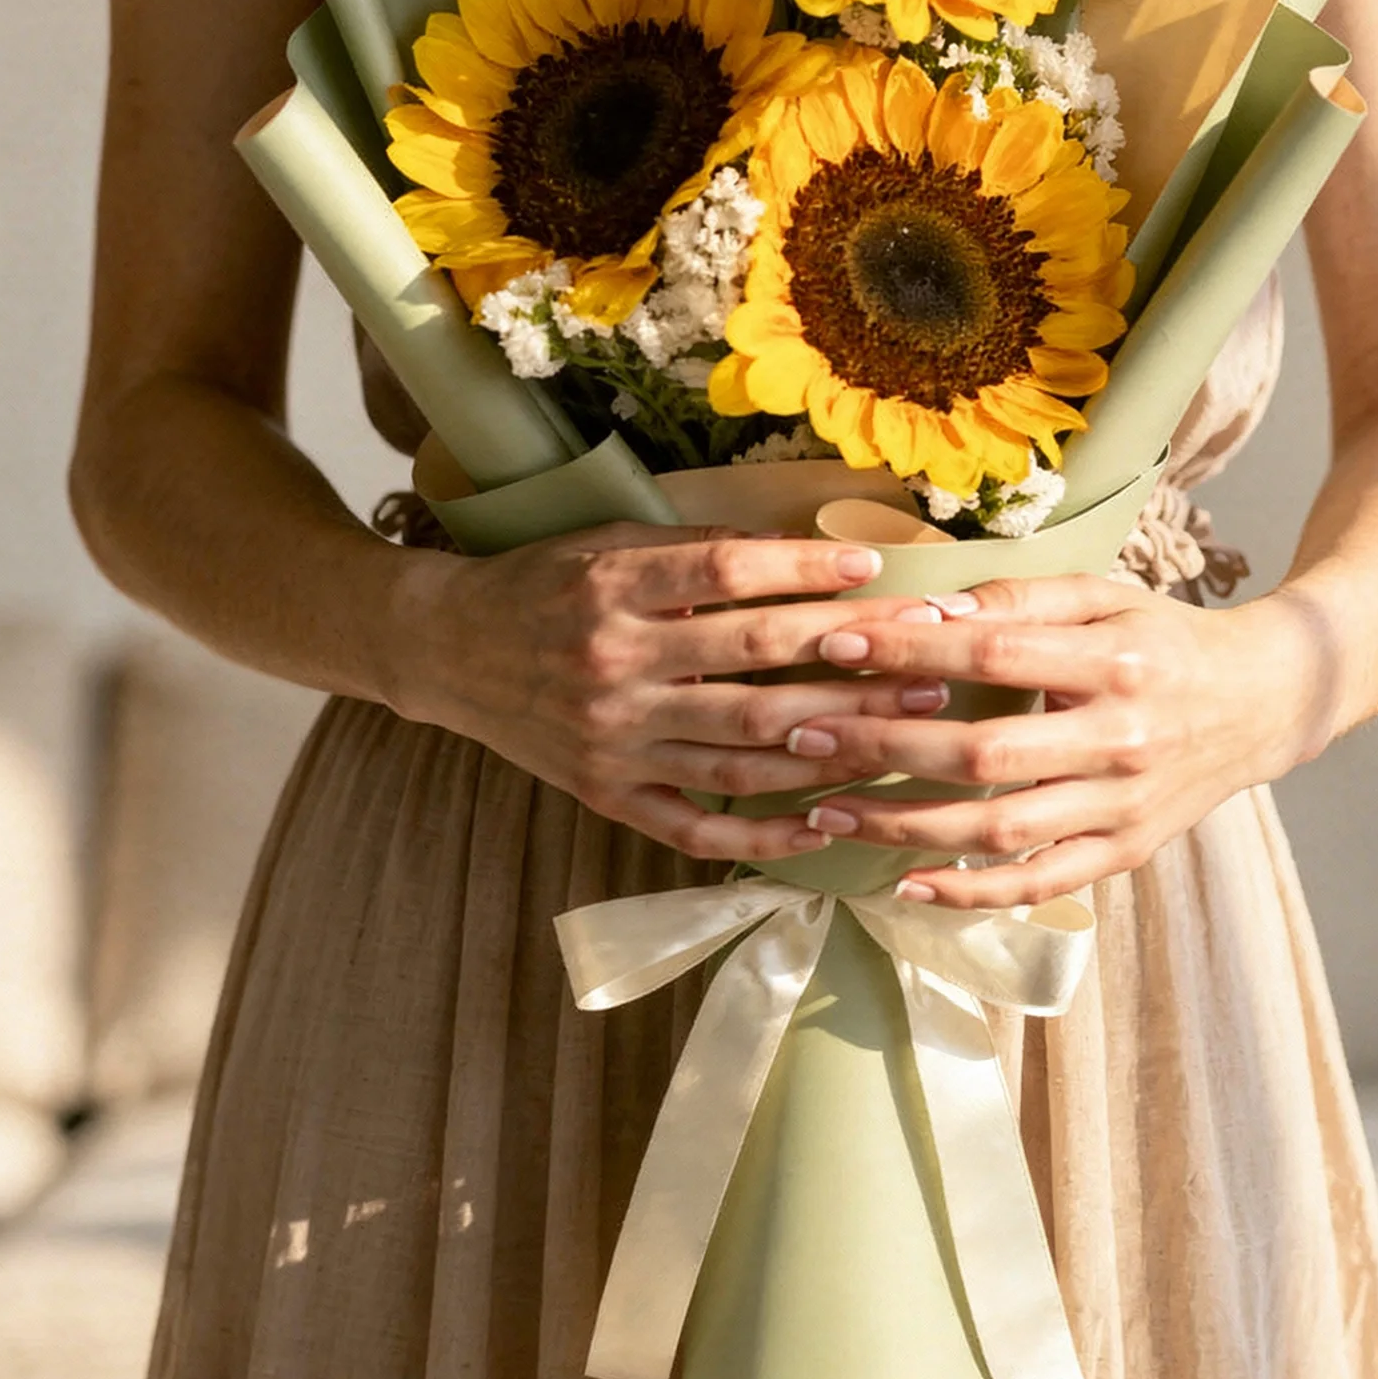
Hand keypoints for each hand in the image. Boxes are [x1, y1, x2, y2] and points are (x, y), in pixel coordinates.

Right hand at [384, 523, 951, 862]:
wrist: (447, 651)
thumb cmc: (544, 584)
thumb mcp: (608, 543)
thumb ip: (696, 550)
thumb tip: (803, 553)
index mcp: (613, 588)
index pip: (726, 575)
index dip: (804, 571)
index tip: (873, 571)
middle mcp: (614, 667)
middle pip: (754, 665)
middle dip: (852, 663)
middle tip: (930, 660)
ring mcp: (613, 741)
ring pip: (743, 750)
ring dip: (835, 744)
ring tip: (909, 733)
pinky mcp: (607, 795)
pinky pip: (697, 828)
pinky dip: (764, 835)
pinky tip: (829, 825)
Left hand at [789, 574, 1328, 906]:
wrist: (1261, 703)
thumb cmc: (1163, 638)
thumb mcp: (1103, 595)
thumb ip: (1018, 600)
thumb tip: (926, 611)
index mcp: (1116, 661)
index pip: (996, 653)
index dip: (912, 649)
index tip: (835, 642)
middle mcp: (1121, 741)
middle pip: (984, 753)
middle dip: (883, 744)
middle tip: (804, 733)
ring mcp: (1122, 808)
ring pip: (999, 830)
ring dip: (903, 824)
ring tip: (826, 809)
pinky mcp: (1124, 854)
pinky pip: (1038, 885)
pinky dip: (969, 892)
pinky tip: (905, 881)